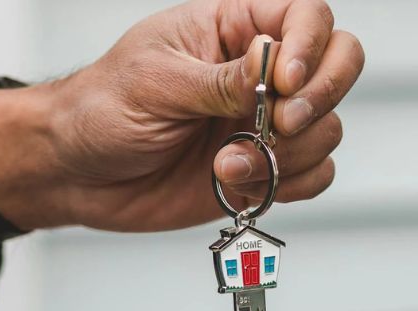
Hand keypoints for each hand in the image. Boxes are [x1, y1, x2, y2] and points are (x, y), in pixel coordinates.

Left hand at [0, 0, 362, 231]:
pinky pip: (314, 175)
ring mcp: (266, 122)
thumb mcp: (156, 83)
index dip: (311, 45)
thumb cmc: (102, 110)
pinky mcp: (265, 169)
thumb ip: (221, 79)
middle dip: (322, 98)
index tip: (286, 82)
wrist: (78, 173)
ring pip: (328, 128)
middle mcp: (260, 72)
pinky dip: (290, 186)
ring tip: (226, 165)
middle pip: (340, 63)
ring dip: (288, 155)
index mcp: (232, 27)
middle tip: (281, 125)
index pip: (305, 15)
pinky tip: (239, 185)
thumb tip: (275, 63)